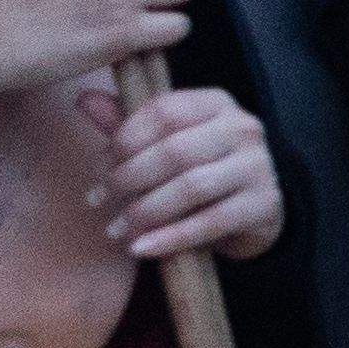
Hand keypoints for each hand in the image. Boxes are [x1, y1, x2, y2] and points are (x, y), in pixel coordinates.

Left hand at [90, 80, 285, 259]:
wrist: (255, 209)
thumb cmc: (200, 169)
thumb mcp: (167, 143)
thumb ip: (129, 125)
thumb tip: (84, 99)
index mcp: (217, 103)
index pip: (164, 111)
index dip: (124, 139)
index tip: (99, 167)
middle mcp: (243, 128)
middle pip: (175, 151)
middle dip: (128, 178)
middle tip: (99, 200)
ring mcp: (258, 166)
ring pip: (191, 187)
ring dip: (144, 211)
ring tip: (116, 229)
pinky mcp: (264, 204)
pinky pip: (209, 223)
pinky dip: (170, 238)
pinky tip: (140, 248)